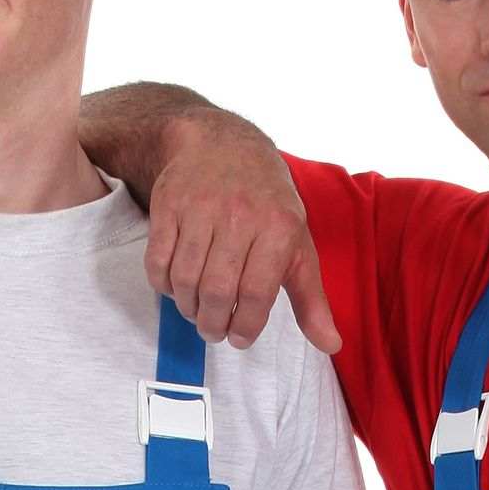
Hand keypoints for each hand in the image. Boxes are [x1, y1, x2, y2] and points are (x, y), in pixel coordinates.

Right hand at [143, 121, 340, 351]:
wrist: (224, 144)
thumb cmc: (267, 204)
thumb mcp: (298, 245)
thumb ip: (312, 299)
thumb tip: (331, 345)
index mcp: (278, 228)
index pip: (257, 293)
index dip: (245, 326)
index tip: (240, 337)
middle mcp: (240, 215)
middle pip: (218, 291)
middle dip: (213, 324)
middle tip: (214, 331)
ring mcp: (200, 208)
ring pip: (185, 279)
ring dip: (187, 308)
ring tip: (197, 312)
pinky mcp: (168, 204)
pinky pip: (158, 260)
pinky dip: (164, 284)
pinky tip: (177, 287)